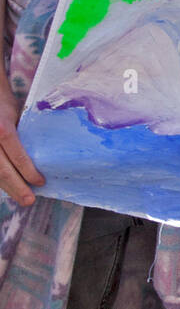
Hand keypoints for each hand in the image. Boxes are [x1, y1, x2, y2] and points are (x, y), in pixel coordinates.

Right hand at [0, 73, 42, 205]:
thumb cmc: (5, 107)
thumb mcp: (18, 115)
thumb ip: (25, 134)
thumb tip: (46, 154)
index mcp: (2, 128)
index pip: (15, 154)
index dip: (28, 171)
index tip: (41, 182)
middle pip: (1, 171)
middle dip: (16, 188)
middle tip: (30, 200)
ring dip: (7, 188)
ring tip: (21, 198)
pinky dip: (0, 182)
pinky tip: (10, 188)